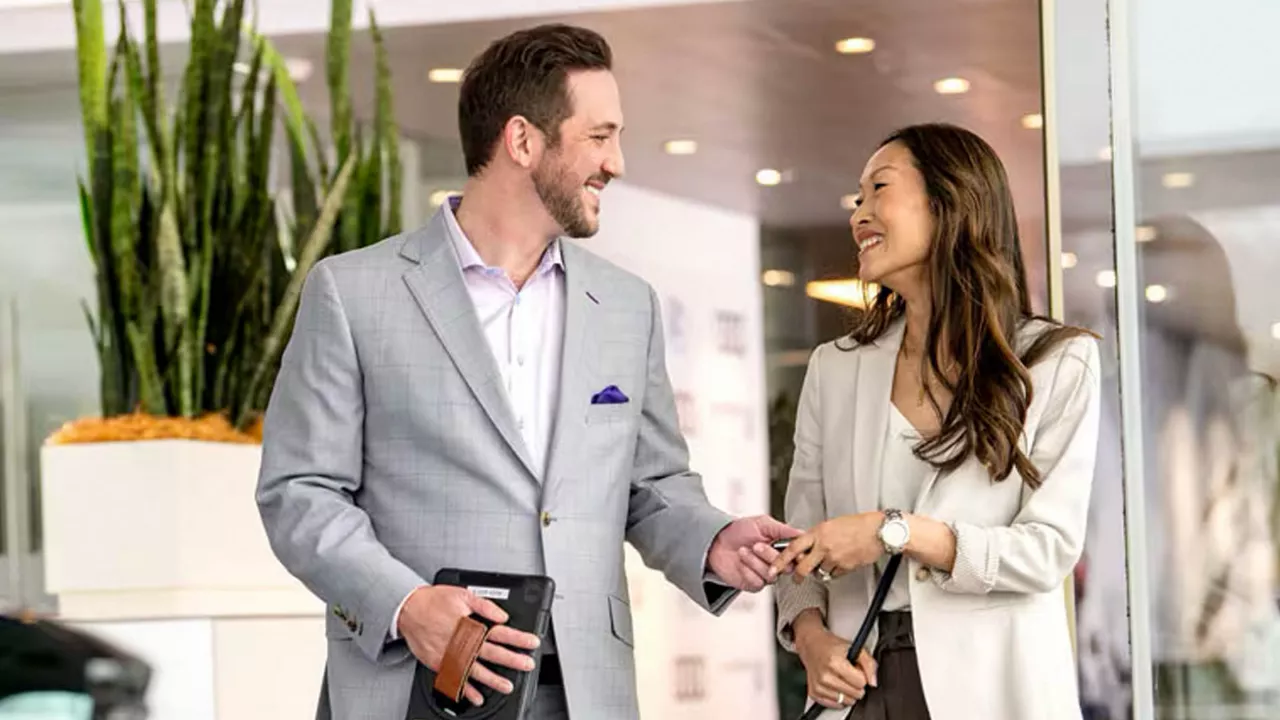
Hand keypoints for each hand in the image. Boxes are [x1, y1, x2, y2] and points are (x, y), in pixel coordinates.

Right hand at [396, 586, 540, 705]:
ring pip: (475, 670)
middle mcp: (461, 641)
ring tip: (507, 686)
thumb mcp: (462, 595)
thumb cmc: (433, 601)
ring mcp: (449, 654)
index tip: (532, 643)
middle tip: (527, 665)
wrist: (407, 609)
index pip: (499, 632)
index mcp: (470, 624)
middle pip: (491, 653)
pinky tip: (477, 697)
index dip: (518, 638)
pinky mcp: (439, 663)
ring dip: (492, 680)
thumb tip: (502, 616)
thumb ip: (484, 606)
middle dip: (512, 660)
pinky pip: (454, 679)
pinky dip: (466, 690)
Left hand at [707, 515, 801, 591]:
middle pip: (787, 567)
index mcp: (781, 547)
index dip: (794, 553)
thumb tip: (802, 533)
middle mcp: (776, 562)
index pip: (797, 554)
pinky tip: (740, 563)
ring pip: (772, 575)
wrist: (715, 542)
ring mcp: (765, 574)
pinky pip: (758, 583)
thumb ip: (783, 529)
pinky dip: (748, 571)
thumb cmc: (737, 530)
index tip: (789, 548)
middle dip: (770, 556)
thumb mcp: (762, 523)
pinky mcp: (753, 584)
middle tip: (756, 545)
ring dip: (755, 562)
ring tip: (743, 550)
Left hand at [771, 512, 883, 582]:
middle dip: (797, 576)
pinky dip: (835, 571)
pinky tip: (842, 562)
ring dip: (821, 570)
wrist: (879, 531)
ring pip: (819, 572)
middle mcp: (824, 545)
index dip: (781, 560)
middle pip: (803, 567)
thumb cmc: (859, 525)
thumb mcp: (831, 524)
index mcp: (818, 532)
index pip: (793, 547)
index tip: (773, 568)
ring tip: (832, 560)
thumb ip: (817, 536)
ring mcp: (835, 557)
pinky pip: (834, 574)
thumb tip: (806, 545)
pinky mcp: (845, 567)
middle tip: (796, 578)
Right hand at [794, 612, 877, 708]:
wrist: (812, 645)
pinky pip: (836, 705)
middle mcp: (825, 676)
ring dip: (848, 692)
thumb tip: (873, 682)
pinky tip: (836, 685)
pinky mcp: (814, 693)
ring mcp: (818, 686)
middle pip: (855, 694)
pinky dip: (839, 698)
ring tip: (842, 678)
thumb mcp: (855, 648)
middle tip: (849, 673)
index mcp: (835, 663)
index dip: (861, 675)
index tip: (856, 669)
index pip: (861, 682)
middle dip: (856, 684)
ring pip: (846, 701)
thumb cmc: (832, 646)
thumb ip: (869, 664)